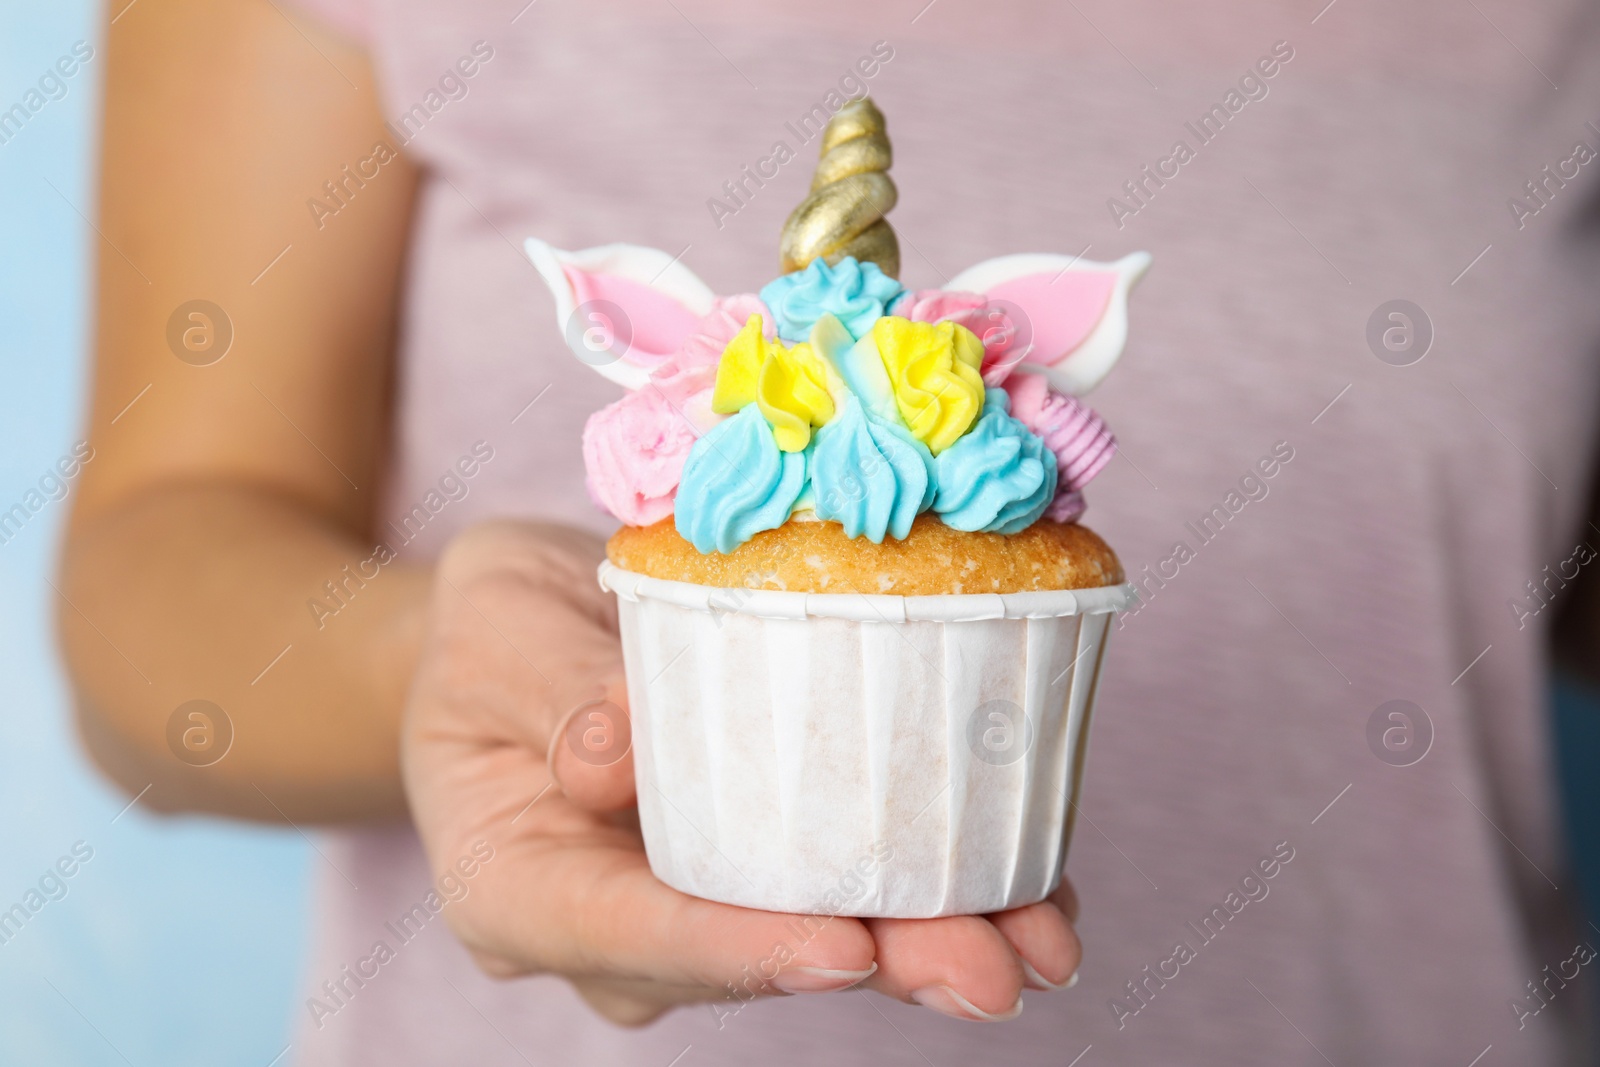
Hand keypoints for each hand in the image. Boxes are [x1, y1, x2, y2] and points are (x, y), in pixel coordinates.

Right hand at [402, 520, 1082, 1025]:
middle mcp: (612, 924)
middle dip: (877, 964)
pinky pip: (841, 890)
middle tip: (990, 971)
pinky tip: (1027, 893)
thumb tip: (616, 761)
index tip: (842, 948)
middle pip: (745, 957)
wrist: (513, 638)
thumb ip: (556, 695)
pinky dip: (933, 888)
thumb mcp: (497, 635)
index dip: (738, 950)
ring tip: (1041, 942)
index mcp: (519, 885)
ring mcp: (687, 905)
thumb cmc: (491, 635)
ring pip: (811, 939)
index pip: (628, 931)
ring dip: (930, 940)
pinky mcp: (751, 868)